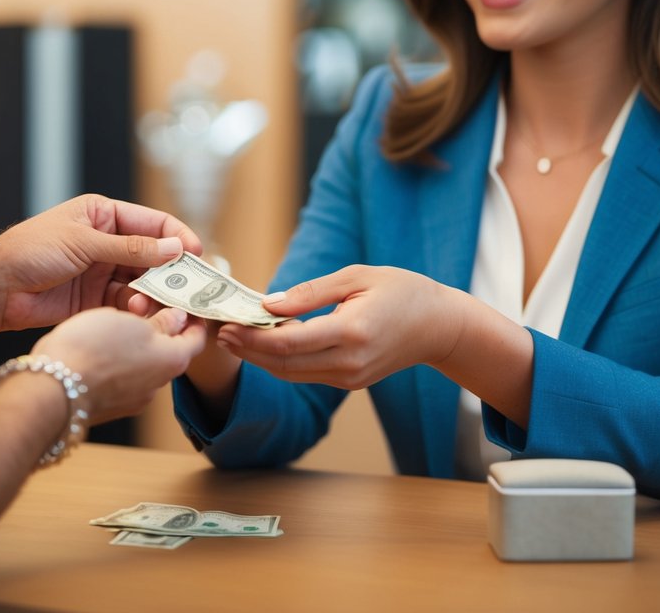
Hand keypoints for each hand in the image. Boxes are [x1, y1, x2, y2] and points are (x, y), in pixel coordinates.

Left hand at [0, 194, 200, 332]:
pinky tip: (135, 312)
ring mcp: (105, 271)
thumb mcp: (83, 243)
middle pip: (154, 255)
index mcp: (104, 215)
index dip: (177, 237)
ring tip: (147, 303)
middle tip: (187, 288)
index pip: (153, 222)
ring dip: (152, 292)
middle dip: (170, 271)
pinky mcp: (99, 299)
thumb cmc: (30, 252)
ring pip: (144, 281)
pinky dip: (137, 308)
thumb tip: (174, 249)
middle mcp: (109, 242)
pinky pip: (129, 302)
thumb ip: (130, 248)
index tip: (196, 255)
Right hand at [33, 306, 206, 422]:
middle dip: (160, 327)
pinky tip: (100, 347)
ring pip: (144, 364)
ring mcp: (133, 399)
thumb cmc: (94, 348)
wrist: (52, 389)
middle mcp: (158, 384)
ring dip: (137, 345)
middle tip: (146, 304)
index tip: (186, 301)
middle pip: (169, 351)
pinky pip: (122, 378)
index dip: (193, 317)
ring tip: (118, 322)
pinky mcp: (110, 405)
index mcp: (172, 360)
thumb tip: (178, 319)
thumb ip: (160, 322)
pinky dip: (119, 361)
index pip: (196, 337)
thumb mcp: (131, 322)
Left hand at [214, 266, 464, 388]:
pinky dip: (282, 360)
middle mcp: (349, 362)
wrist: (438, 326)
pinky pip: (306, 374)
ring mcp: (350, 377)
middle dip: (248, 350)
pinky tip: (266, 343)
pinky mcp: (350, 381)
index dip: (253, 337)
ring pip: (291, 374)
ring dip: (260, 358)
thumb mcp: (356, 277)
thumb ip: (310, 292)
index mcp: (351, 332)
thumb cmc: (401, 291)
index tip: (228, 324)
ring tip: (235, 338)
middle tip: (221, 332)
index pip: (289, 341)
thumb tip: (268, 303)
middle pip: (283, 363)